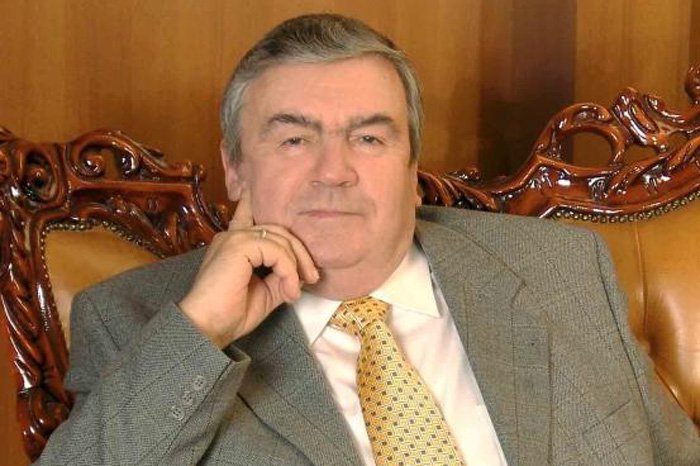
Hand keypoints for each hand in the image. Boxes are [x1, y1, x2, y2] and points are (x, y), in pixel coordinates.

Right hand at [178, 189, 318, 347]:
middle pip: (279, 230)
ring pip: (281, 239)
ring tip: (295, 290)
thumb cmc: (231, 314)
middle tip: (312, 277)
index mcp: (235, 244)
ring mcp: (235, 238)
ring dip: (296, 266)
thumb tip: (302, 273)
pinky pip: (276, 251)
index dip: (254, 201)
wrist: (208, 328)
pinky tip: (288, 290)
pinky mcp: (238, 245)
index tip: (255, 189)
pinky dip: (288, 271)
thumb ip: (282, 277)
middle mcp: (234, 235)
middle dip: (300, 252)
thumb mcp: (266, 292)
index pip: (247, 213)